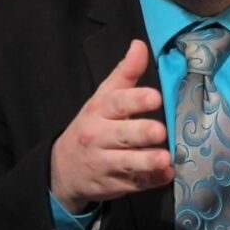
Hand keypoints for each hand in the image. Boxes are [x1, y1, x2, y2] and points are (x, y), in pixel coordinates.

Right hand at [50, 39, 173, 212]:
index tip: (155, 97)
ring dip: (146, 162)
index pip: (117, 104)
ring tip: (165, 159)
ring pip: (127, 164)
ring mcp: (106, 164)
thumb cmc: (93, 125)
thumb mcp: (103, 97)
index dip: (136, 100)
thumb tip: (139, 45)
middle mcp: (100, 138)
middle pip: (122, 135)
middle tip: (159, 131)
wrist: (63, 169)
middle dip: (141, 133)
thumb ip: (125, 73)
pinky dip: (151, 181)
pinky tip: (167, 175)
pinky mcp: (114, 184)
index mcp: (99, 112)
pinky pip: (135, 184)